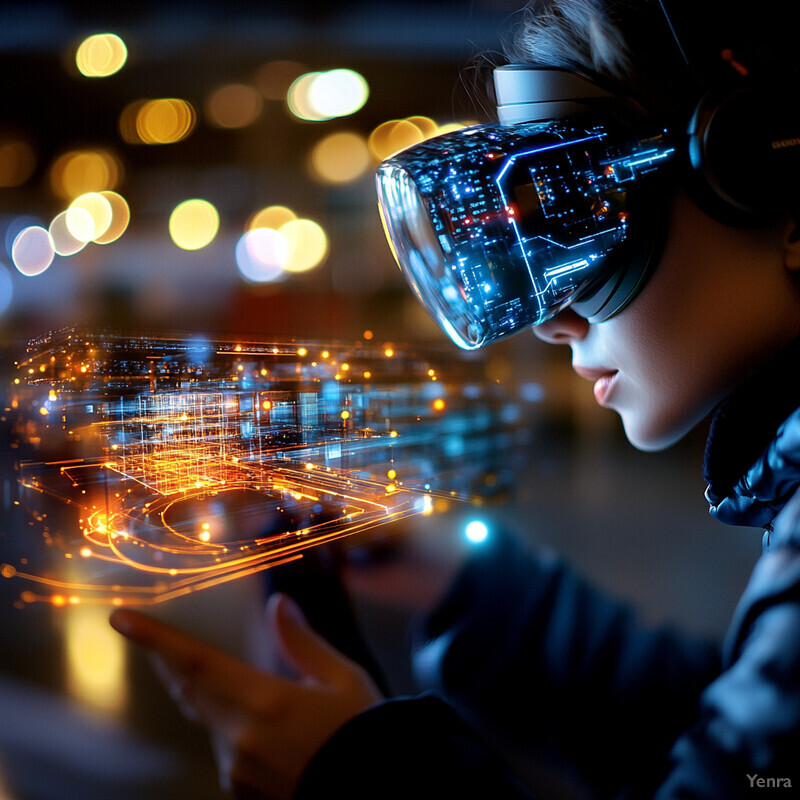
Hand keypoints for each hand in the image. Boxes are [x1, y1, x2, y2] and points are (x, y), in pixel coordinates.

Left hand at [110, 593, 382, 799]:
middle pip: (189, 688)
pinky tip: (266, 725)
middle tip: (155, 637)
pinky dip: (232, 725)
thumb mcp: (344, 679)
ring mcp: (236, 769)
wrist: (370, 790)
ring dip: (210, 694)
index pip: (197, 663)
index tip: (121, 619)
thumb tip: (279, 605)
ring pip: (208, 717)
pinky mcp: (240, 789)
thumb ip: (303, 643)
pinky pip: (224, 746)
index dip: (156, 639)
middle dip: (169, 660)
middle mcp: (241, 737)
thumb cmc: (363, 732)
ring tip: (245, 682)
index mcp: (267, 702)